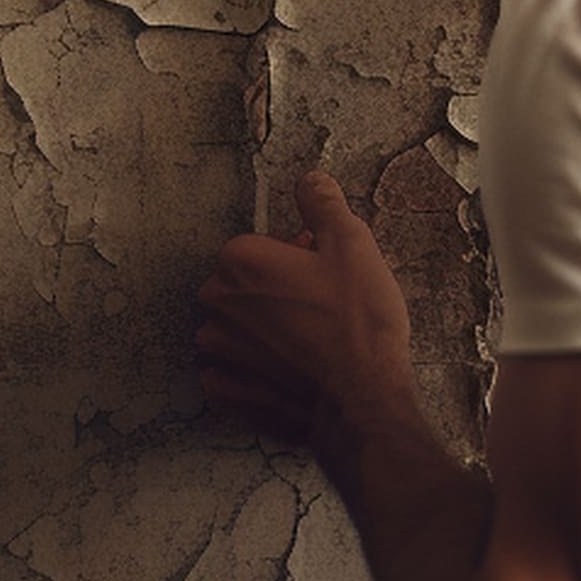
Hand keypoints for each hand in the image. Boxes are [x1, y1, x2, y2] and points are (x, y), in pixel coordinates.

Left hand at [195, 172, 414, 454]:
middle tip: (321, 304)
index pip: (259, 245)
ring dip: (263, 329)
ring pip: (235, 327)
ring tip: (310, 340)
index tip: (323, 271)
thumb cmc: (358, 323)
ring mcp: (220, 352)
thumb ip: (323, 203)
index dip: (295, 256)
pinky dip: (253, 369)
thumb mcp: (353, 244)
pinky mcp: (229, 393)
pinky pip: (231, 371)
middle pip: (242, 284)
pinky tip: (289, 370)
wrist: (362, 400)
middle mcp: (218, 304)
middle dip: (275, 289)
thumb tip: (308, 181)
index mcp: (241, 261)